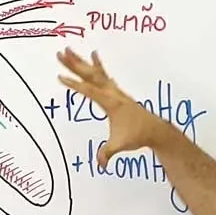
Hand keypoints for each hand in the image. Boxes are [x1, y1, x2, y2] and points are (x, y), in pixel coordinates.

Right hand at [56, 47, 168, 167]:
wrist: (155, 130)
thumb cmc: (137, 135)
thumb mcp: (120, 145)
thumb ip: (107, 153)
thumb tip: (100, 164)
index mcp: (111, 103)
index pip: (89, 91)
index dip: (74, 84)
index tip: (60, 77)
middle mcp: (113, 93)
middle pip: (90, 74)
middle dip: (74, 64)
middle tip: (61, 53)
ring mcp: (115, 91)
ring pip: (95, 72)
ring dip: (82, 62)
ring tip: (71, 50)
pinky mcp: (117, 93)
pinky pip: (104, 76)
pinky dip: (97, 67)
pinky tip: (94, 58)